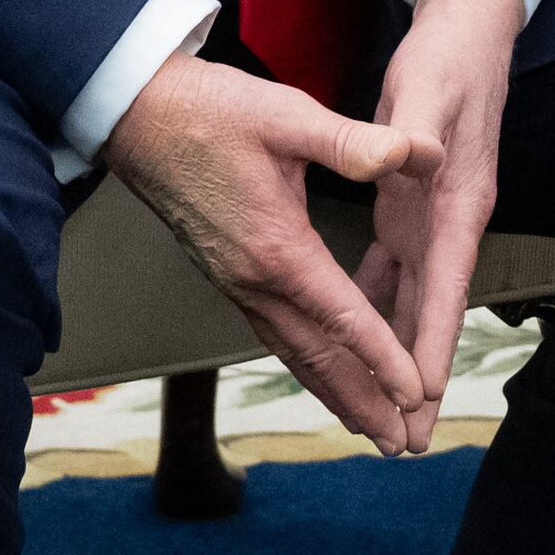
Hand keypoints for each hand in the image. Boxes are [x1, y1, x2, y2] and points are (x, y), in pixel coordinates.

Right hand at [105, 50, 441, 453]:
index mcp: (277, 249)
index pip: (342, 318)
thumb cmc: (211, 110)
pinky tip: (325, 375)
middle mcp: (254, 280)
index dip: (384, 359)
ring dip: (336, 393)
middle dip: (364, 403)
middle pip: (318, 357)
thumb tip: (419, 152)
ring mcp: (236, 283)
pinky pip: (275, 335)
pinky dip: (307, 365)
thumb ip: (355, 142)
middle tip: (402, 443)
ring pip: (294, 353)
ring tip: (372, 429)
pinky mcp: (227, 275)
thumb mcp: (288, 116)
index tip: (416, 394)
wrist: (136, 114)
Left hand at [356, 0, 523, 422]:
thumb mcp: (429, 87)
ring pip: (412, 303)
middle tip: (405, 440)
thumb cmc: (449, 58)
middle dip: (418, 379)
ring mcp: (433, 220)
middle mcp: (449, 222)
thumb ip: (417, 127)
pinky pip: (392, 275)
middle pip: (431, 315)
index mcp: (455, 202)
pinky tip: (357, 335)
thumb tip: (421, 158)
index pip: (444, 287)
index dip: (431, 344)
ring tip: (385, 412)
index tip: (420, 395)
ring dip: (398, 357)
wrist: (470, 31)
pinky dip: (378, 311)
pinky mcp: (414, 210)